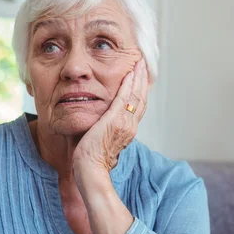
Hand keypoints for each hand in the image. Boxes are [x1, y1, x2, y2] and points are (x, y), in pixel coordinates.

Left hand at [72, 59, 148, 173]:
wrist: (90, 170)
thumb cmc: (91, 160)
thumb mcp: (102, 142)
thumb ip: (106, 132)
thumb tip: (102, 128)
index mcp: (128, 131)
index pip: (138, 107)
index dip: (140, 90)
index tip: (140, 77)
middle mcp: (130, 126)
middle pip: (141, 99)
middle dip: (143, 80)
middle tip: (143, 64)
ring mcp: (125, 123)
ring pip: (136, 96)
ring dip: (139, 78)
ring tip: (140, 63)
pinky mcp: (115, 121)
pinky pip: (125, 98)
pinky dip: (129, 85)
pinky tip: (129, 73)